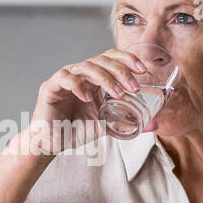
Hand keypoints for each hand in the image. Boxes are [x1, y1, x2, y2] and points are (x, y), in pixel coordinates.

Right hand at [26, 48, 148, 152]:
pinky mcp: (51, 87)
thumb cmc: (75, 130)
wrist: (52, 144)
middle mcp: (80, 74)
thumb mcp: (106, 124)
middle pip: (102, 60)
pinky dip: (78, 85)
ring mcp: (65, 78)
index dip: (127, 59)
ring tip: (117, 93)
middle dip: (121, 71)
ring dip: (105, 78)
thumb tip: (152, 124)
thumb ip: (124, 119)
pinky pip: (65, 78)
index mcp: (93, 78)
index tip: (143, 70)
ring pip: (87, 66)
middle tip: (134, 86)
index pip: (111, 58)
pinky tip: (88, 97)